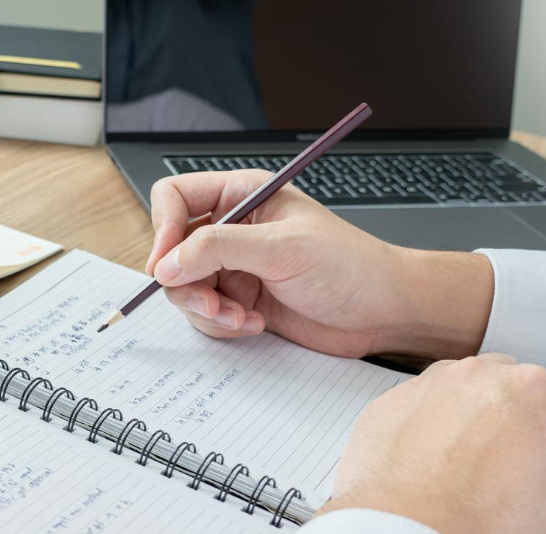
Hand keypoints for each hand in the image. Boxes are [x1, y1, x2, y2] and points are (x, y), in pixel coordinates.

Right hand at [145, 171, 494, 359]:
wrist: (382, 312)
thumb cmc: (350, 266)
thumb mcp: (282, 248)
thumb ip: (219, 249)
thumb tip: (168, 262)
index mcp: (242, 196)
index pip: (175, 197)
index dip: (163, 228)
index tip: (167, 263)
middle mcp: (232, 229)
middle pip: (172, 250)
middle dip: (186, 281)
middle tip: (211, 301)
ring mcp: (234, 268)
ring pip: (184, 287)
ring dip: (206, 309)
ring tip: (239, 316)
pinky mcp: (239, 301)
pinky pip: (205, 315)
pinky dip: (222, 325)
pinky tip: (254, 324)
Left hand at [321, 354, 545, 533]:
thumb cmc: (482, 525)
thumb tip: (528, 476)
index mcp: (531, 390)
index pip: (541, 404)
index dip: (534, 438)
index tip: (523, 463)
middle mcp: (475, 375)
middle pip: (492, 390)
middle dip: (492, 420)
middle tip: (485, 467)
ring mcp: (423, 386)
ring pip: (446, 398)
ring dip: (449, 425)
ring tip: (445, 473)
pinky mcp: (383, 405)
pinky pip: (405, 416)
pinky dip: (410, 438)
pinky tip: (412, 473)